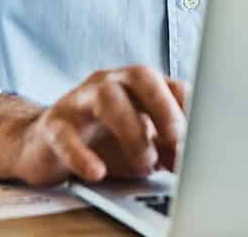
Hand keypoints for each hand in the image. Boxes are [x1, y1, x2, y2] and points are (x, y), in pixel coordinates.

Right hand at [10, 66, 187, 186]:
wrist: (45, 145)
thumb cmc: (101, 140)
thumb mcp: (142, 142)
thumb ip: (167, 147)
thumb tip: (192, 160)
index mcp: (136, 86)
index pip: (171, 84)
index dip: (189, 111)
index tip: (202, 139)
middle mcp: (109, 84)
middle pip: (140, 76)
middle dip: (164, 106)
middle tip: (176, 140)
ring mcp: (79, 101)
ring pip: (106, 98)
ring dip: (132, 132)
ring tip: (144, 164)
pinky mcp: (54, 126)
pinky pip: (66, 135)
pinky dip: (82, 155)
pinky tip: (96, 172)